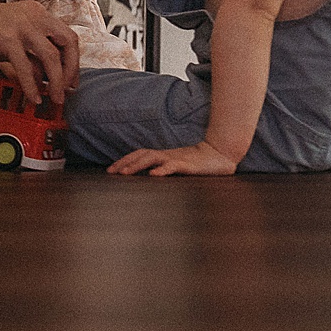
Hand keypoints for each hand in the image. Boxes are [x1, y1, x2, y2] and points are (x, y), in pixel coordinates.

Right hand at [0, 0, 79, 106]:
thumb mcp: (13, 38)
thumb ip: (32, 52)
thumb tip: (50, 77)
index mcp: (36, 12)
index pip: (67, 35)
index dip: (73, 60)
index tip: (71, 80)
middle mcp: (33, 14)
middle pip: (67, 41)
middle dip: (71, 69)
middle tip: (67, 90)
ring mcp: (20, 25)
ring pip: (51, 56)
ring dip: (57, 81)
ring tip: (54, 99)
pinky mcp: (6, 38)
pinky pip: (26, 67)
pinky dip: (32, 86)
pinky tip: (33, 97)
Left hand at [107, 140, 238, 175]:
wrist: (219, 155)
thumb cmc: (197, 163)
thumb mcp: (177, 166)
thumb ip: (164, 169)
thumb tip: (148, 176)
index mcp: (163, 155)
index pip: (139, 155)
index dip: (125, 160)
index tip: (111, 170)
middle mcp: (166, 155)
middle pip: (141, 154)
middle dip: (125, 163)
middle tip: (110, 172)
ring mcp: (176, 158)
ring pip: (152, 158)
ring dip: (137, 165)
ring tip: (125, 173)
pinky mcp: (187, 165)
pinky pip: (172, 166)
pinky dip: (162, 169)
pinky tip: (153, 175)